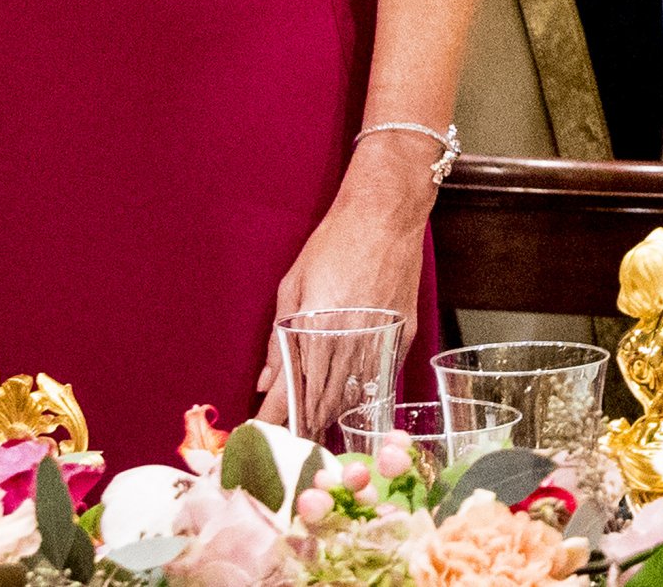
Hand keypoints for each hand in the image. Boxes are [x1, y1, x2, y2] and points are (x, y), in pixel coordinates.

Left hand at [255, 169, 428, 425]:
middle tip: (287, 444)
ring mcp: (378, 345)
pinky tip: (347, 406)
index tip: (261, 435)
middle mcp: (347, 345)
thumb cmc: (333, 244)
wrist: (384, 218)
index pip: (290, 391)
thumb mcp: (292, 284)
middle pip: (321, 404)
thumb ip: (278, 337)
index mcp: (316, 331)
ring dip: (330, 417)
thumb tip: (265, 380)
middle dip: (302, 426)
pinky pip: (378, 382)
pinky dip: (360, 397)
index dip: (274, 418)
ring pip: (351, 399)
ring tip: (313, 433)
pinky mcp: (401, 341)